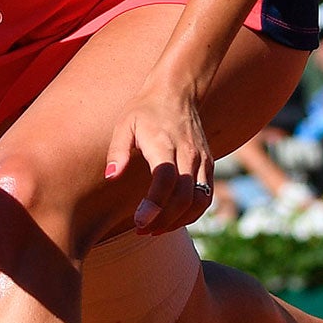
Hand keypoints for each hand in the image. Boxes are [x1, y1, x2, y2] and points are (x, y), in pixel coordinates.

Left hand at [106, 85, 213, 234]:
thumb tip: (112, 176)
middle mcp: (189, 154)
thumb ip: (117, 151)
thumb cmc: (145, 110)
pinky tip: (172, 219)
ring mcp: (203, 160)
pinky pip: (206, 196)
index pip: (166, 179)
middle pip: (185, 196)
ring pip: (200, 201)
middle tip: (142, 230)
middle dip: (164, 220)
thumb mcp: (124, 125)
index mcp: (165, 144)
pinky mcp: (209, 165)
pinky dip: (192, 213)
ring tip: (155, 229)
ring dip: (179, 221)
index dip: (154, 204)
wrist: (177, 92)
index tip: (139, 222)